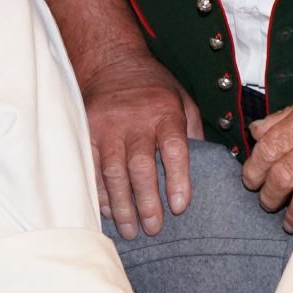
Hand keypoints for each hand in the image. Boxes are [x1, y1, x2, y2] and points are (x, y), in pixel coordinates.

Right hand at [78, 51, 202, 238]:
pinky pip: (91, 168)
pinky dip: (100, 193)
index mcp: (165, 111)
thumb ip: (193, 133)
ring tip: (131, 230)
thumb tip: (206, 170)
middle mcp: (135, 118)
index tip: (179, 207)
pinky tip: (108, 211)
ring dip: (122, 205)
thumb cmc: (154, 88)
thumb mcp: (183, 100)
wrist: (112, 62)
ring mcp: (107, 125)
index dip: (177, 179)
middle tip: (154, 228)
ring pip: (113, 172)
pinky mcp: (86, 131)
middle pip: (141, 166)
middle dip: (147, 202)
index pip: (174, 148)